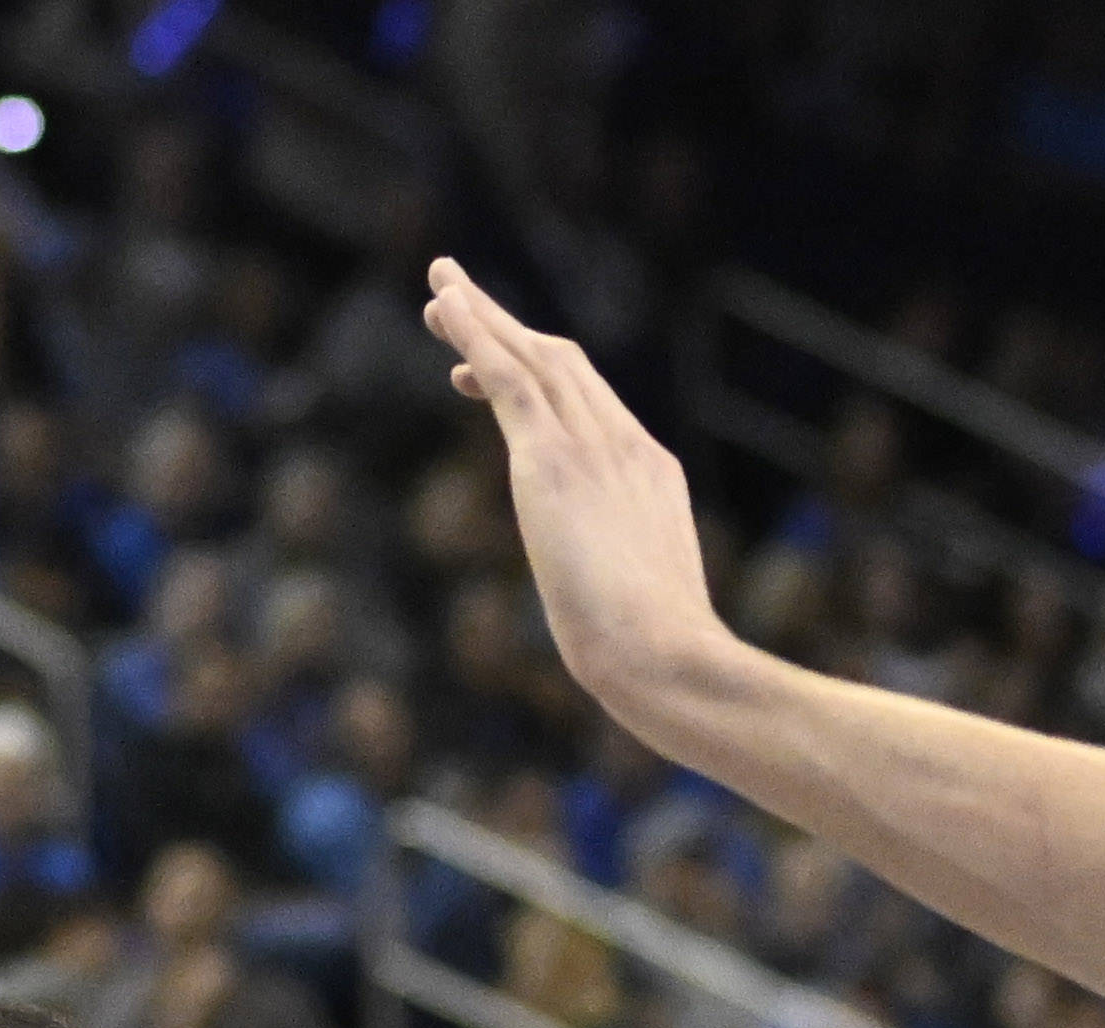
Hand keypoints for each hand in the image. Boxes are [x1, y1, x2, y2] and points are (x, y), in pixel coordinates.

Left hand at [420, 260, 731, 734]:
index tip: (490, 373)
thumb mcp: (645, 609)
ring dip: (481, 319)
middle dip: (506, 331)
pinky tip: (445, 304)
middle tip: (454, 305)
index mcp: (652, 475)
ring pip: (530, 356)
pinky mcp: (552, 458)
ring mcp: (591, 447)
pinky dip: (475, 333)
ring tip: (437, 291)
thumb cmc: (659, 659)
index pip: (592, 405)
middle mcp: (624, 445)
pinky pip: (508, 376)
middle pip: (561, 364)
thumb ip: (625, 587)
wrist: (666, 655)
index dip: (542, 379)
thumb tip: (609, 623)